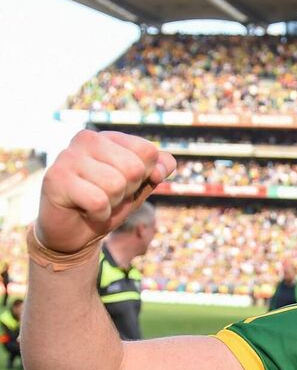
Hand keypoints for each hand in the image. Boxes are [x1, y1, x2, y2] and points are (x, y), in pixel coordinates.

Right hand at [38, 130, 174, 253]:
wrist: (74, 232)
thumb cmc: (108, 204)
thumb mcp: (139, 187)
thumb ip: (157, 171)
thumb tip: (167, 162)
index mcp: (108, 137)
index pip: (148, 151)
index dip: (146, 176)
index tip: (126, 185)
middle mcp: (86, 139)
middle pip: (134, 168)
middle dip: (127, 191)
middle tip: (108, 196)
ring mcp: (67, 156)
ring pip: (116, 185)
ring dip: (112, 203)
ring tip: (95, 202)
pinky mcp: (55, 179)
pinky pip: (98, 201)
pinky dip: (99, 214)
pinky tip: (85, 211)